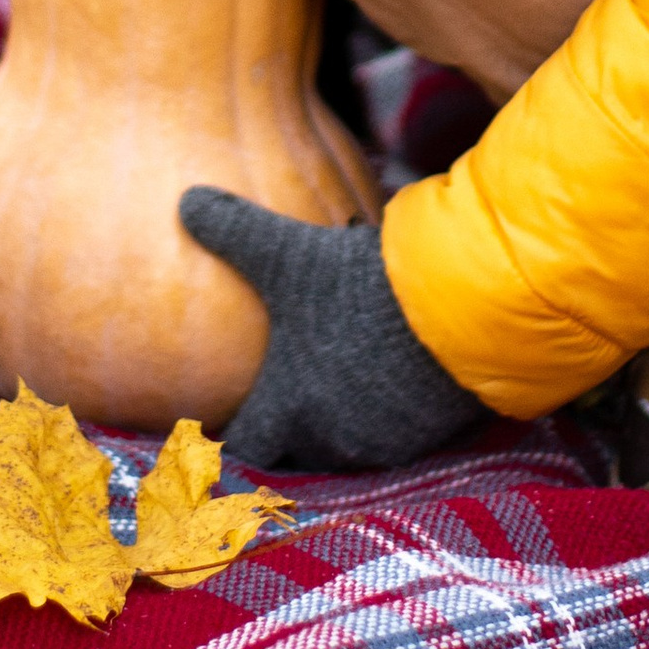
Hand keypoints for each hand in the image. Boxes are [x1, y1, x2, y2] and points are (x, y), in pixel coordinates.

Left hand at [179, 191, 479, 471]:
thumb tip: (188, 200)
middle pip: (298, 448)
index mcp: (288, 408)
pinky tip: (389, 369)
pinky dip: (388, 410)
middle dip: (292, 423)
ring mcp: (385, 441)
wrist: (459, 309)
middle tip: (290, 384)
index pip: (248, 445)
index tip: (236, 409)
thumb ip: (234, 230)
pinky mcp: (429, 433)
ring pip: (349, 442)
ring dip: (342, 416)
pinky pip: (397, 430)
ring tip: (341, 375)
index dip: (239, 429)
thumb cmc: (358, 289)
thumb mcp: (288, 253)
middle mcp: (331, 439)